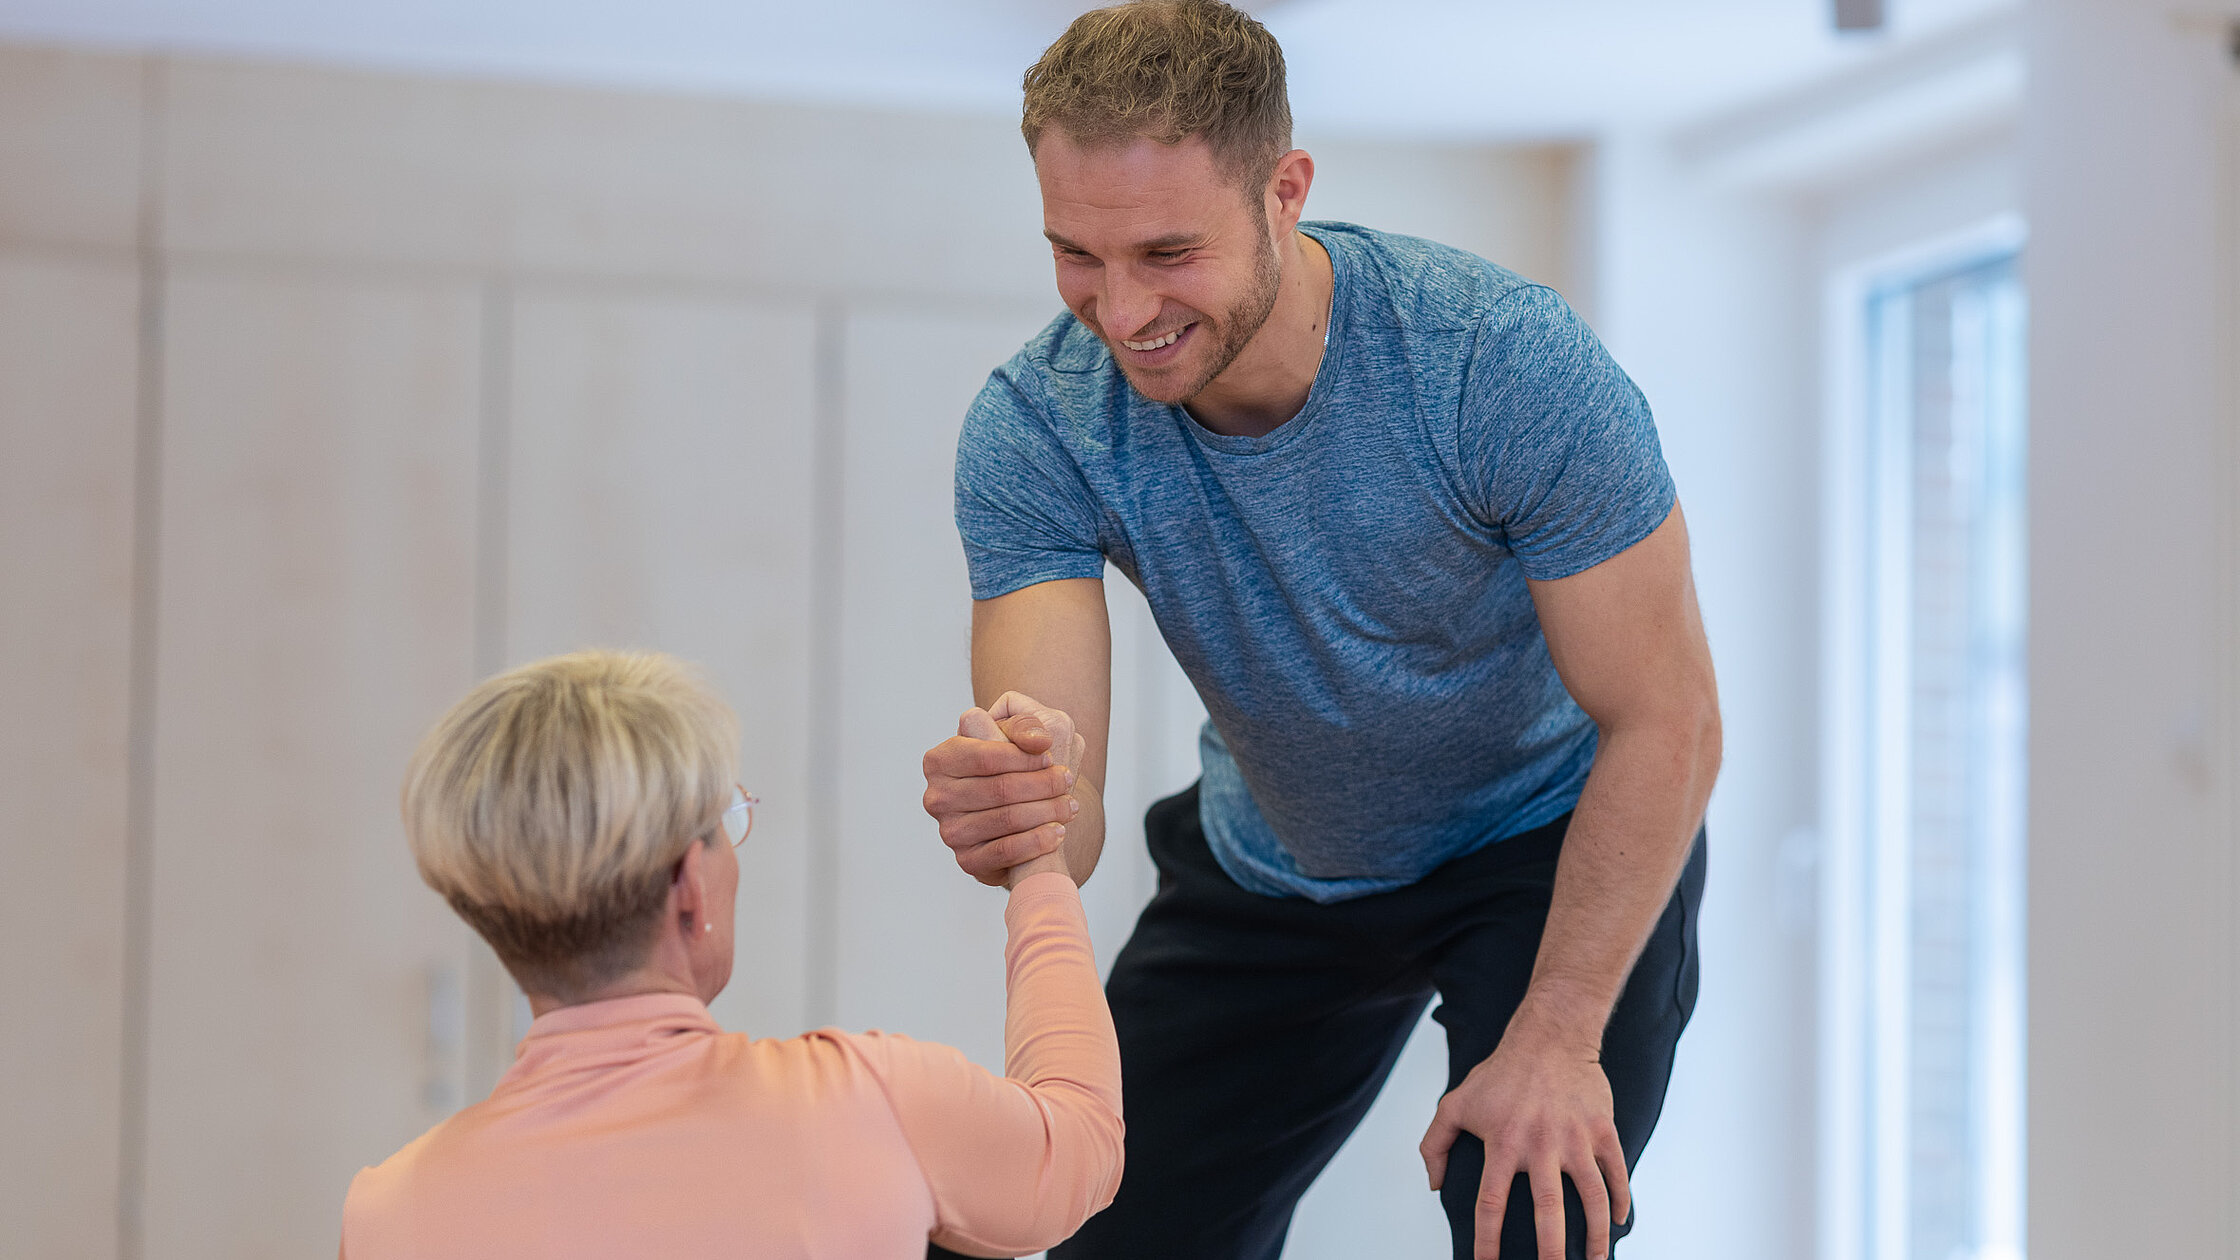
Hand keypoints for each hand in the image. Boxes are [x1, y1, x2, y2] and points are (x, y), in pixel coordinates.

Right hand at [921, 691, 1084, 886]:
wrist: (1017, 814)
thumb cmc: (1015, 767)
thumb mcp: (1020, 735)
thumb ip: (1026, 725)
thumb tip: (1039, 740)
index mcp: (940, 759)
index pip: (984, 756)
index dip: (1022, 756)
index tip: (1051, 755)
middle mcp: (937, 796)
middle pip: (999, 789)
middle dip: (1041, 784)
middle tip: (1068, 779)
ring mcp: (950, 831)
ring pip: (1006, 819)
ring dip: (1046, 811)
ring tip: (1070, 805)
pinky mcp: (967, 860)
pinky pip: (1005, 851)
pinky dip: (1036, 841)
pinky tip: (1057, 831)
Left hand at [1418, 1012, 1630, 1259]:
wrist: (1549, 1037)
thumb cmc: (1500, 1073)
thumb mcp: (1455, 1104)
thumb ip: (1435, 1144)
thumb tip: (1435, 1186)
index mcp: (1502, 1143)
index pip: (1490, 1204)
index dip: (1487, 1241)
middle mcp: (1540, 1144)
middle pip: (1548, 1210)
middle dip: (1551, 1250)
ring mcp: (1575, 1138)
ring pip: (1592, 1197)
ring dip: (1597, 1235)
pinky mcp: (1602, 1129)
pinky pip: (1617, 1172)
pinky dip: (1622, 1200)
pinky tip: (1620, 1222)